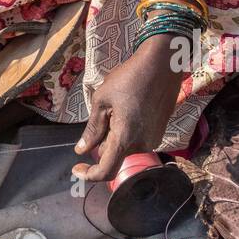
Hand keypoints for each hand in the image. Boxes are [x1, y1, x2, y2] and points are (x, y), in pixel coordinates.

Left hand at [72, 37, 183, 182]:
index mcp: (126, 139)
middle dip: (102, 142)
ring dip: (115, 135)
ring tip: (117, 105)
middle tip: (101, 113)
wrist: (162, 64)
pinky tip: (128, 107)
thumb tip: (81, 150)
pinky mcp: (159, 132)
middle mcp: (142, 145)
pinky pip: (136, 139)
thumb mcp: (102, 100)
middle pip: (114, 155)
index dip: (89, 174)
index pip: (106, 171)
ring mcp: (153, 139)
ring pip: (124, 147)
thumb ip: (92, 129)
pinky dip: (127, 131)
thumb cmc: (129, 78)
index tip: (76, 168)